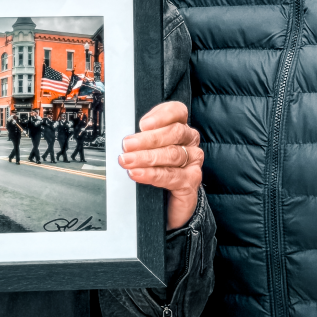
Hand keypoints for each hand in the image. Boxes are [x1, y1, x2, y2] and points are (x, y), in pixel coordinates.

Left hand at [118, 101, 202, 229]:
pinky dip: (152, 174)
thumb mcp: (147, 151)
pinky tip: (138, 174)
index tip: (143, 123)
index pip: (177, 112)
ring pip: (172, 154)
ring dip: (146, 157)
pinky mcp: (191, 181)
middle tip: (127, 145)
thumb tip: (124, 137)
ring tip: (128, 161)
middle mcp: (189, 143)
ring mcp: (192, 162)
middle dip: (148, 139)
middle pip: (174, 133)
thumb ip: (140, 141)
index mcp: (180, 128)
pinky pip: (172, 176)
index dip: (162, 115)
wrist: (167, 204)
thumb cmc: (157, 172)